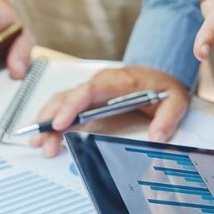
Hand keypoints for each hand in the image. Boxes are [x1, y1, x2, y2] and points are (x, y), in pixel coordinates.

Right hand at [28, 66, 189, 156]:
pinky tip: (44, 132)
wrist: (162, 73)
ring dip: (47, 119)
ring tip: (37, 140)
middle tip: (43, 141)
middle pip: (68, 97)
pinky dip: (52, 116)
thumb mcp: (175, 101)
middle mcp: (99, 83)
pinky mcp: (87, 97)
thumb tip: (156, 136)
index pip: (88, 91)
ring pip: (61, 100)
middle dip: (51, 119)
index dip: (71, 107)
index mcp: (118, 82)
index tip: (60, 124)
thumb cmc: (164, 86)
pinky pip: (65, 104)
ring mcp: (91, 89)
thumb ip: (167, 119)